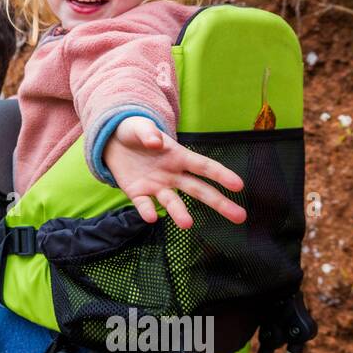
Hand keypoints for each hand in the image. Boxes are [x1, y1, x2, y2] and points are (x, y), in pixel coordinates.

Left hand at [102, 116, 246, 228]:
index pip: (204, 166)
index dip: (221, 175)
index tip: (239, 185)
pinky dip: (147, 210)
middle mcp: (172, 174)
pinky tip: (151, 217)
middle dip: (218, 202)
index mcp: (179, 156)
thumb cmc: (135, 132)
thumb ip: (148, 133)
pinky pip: (144, 204)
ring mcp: (156, 186)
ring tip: (187, 225)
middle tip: (239, 216)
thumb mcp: (140, 127)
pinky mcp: (138, 193)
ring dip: (179, 212)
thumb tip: (155, 142)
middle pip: (198, 189)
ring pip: (172, 201)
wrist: (112, 143)